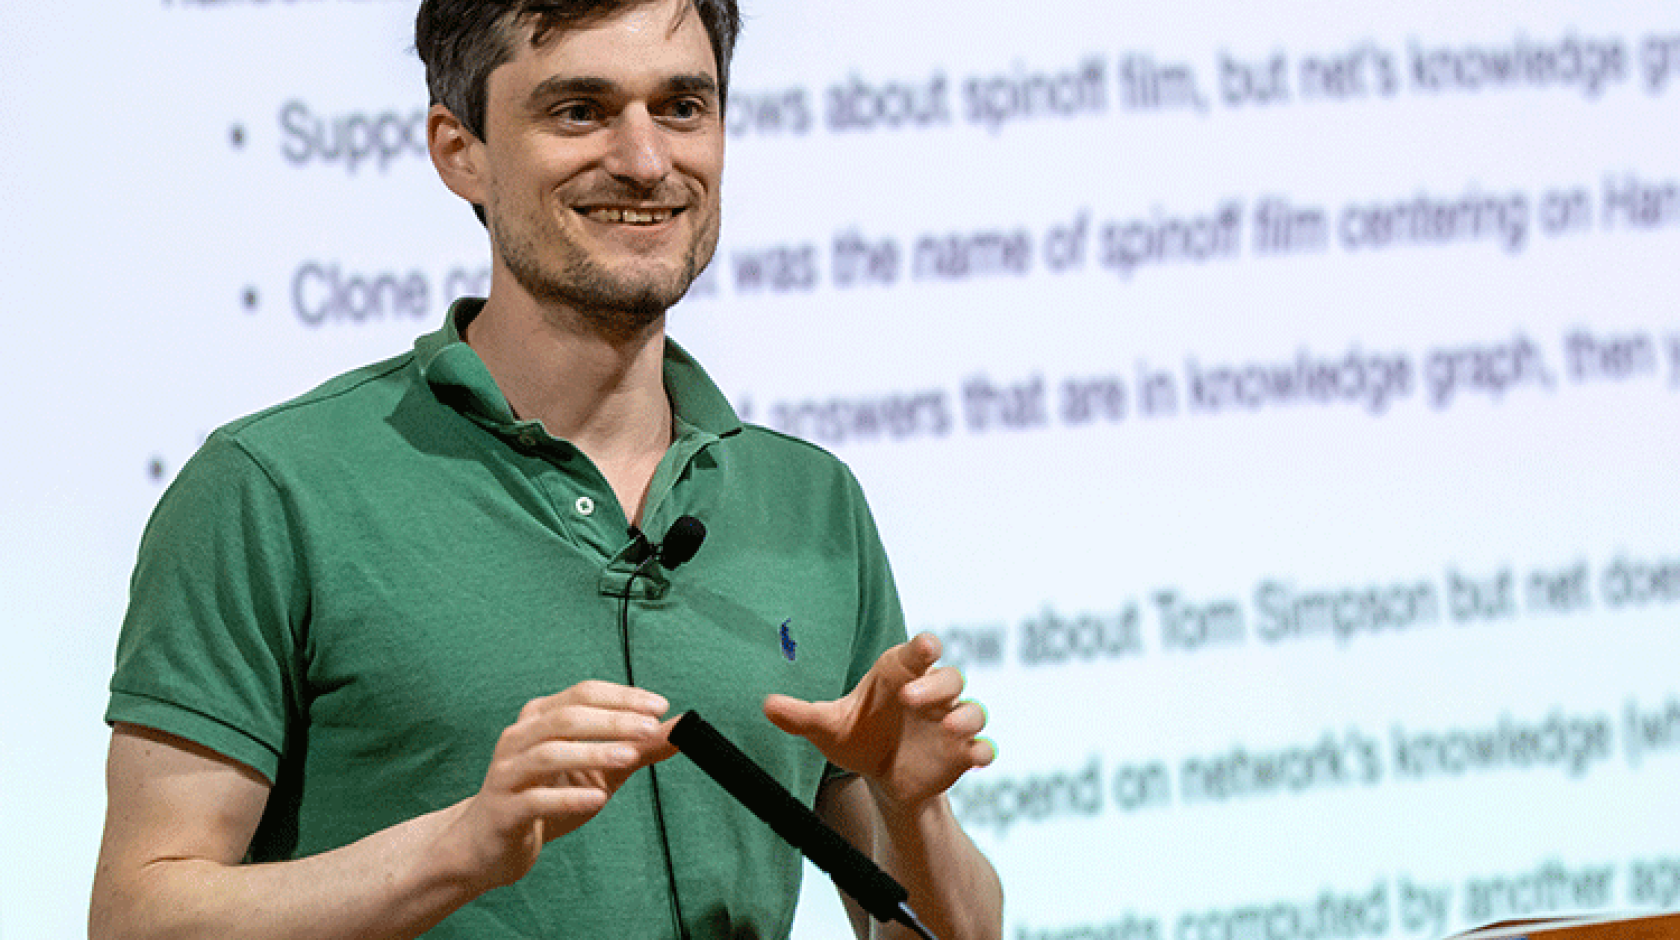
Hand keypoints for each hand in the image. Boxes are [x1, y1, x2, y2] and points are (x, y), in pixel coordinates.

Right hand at [441, 681, 676, 889]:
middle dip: (613, 720)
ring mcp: (507, 773)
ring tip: (629, 755)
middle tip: (650, 727)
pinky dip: (568, 798)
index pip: (583, 694)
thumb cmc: (546, 797)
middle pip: (567, 717)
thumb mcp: (598, 770)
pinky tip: (597, 800)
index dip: (622, 697)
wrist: (489, 843)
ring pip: (549, 753)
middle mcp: (519, 738)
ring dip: (592, 751)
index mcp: (539, 717)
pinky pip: (535, 799)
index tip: (659, 706)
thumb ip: (636, 748)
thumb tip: (683, 729)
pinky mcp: (503, 810)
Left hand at [763, 632, 994, 809]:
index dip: (923, 647)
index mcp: (898, 676)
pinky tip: (974, 758)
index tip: (926, 646)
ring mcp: (949, 724)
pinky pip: (982, 748)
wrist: (881, 777)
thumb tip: (765, 705)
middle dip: (936, 684)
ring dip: (966, 715)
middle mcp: (929, 695)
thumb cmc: (857, 737)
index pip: (916, 653)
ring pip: (972, 709)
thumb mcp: (827, 727)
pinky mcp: (961, 754)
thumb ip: (800, 715)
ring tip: (949, 727)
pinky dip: (982, 750)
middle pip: (949, 677)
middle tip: (911, 697)